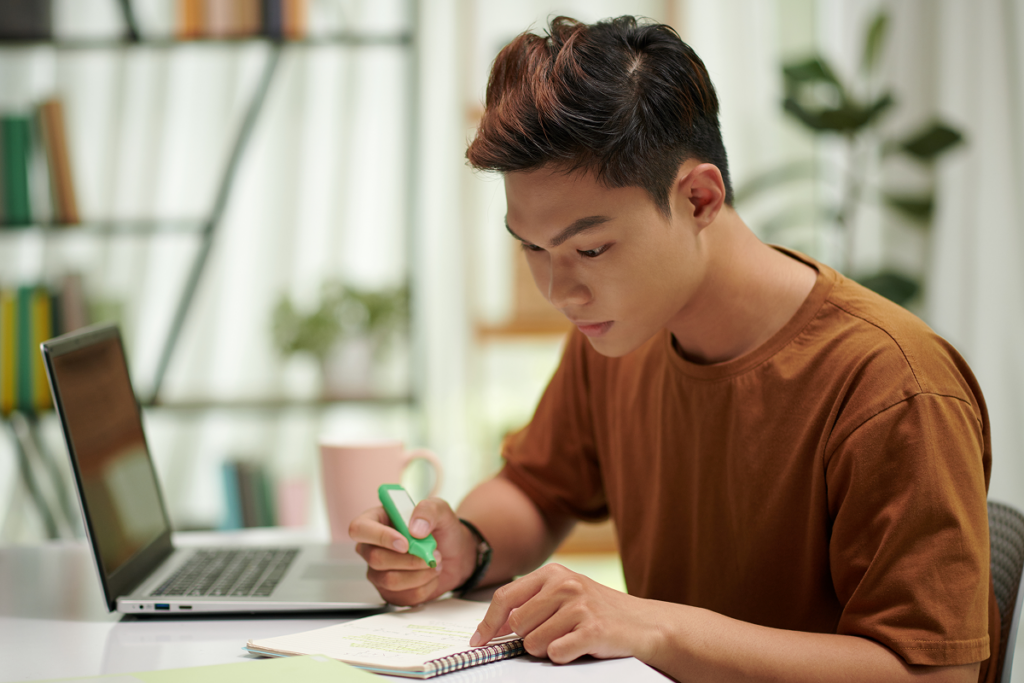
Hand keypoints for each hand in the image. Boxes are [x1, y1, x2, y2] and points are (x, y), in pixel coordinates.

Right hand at [349, 497, 476, 604]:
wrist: (455, 555)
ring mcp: (378, 571)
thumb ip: (428, 510)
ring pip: (390, 580)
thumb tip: (415, 529)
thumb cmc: (441, 530)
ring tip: (433, 563)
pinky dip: (424, 587)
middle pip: (375, 558)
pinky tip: (430, 576)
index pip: (359, 528)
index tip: (405, 543)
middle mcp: (372, 547)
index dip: (380, 537)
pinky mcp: (390, 592)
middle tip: (431, 553)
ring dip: (420, 574)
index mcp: (377, 520)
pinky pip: (403, 596)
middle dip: (410, 559)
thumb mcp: (441, 510)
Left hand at [471, 563, 660, 663]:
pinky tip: (579, 647)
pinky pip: (556, 653)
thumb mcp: (565, 594)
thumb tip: (494, 625)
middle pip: (517, 625)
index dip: (488, 623)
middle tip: (553, 635)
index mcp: (553, 573)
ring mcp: (579, 605)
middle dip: (528, 638)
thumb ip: (532, 602)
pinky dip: (563, 656)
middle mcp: (565, 584)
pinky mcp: (592, 629)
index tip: (479, 640)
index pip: (505, 597)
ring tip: (569, 639)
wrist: (645, 624)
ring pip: (534, 643)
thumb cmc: (599, 611)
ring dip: (548, 649)